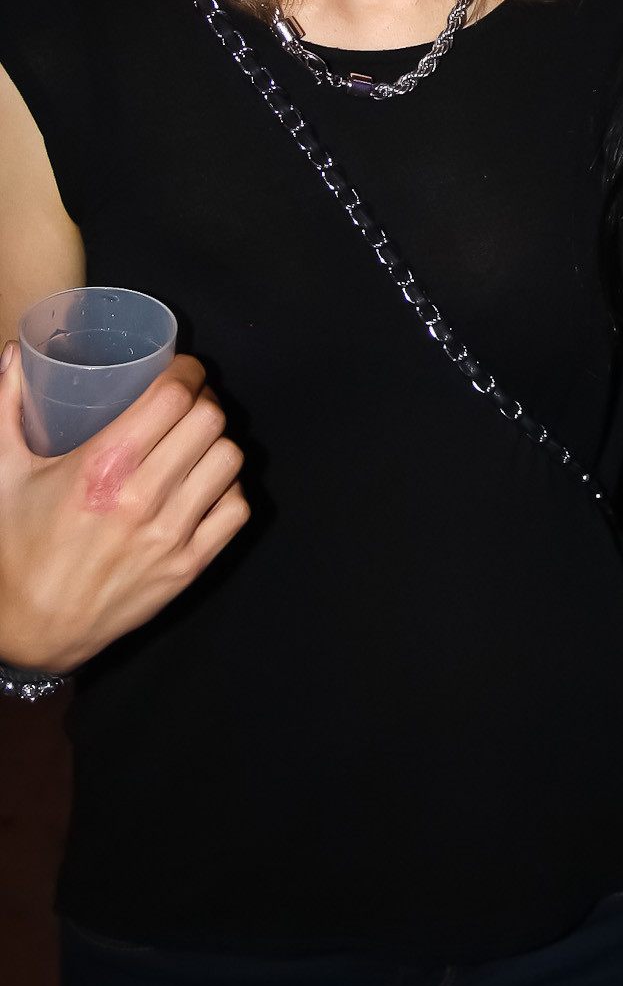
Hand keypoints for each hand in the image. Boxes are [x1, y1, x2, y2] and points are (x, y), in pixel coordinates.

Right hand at [0, 344, 248, 672]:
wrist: (31, 631)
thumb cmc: (17, 550)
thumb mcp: (4, 474)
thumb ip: (5, 407)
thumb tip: (13, 354)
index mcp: (101, 466)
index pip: (174, 396)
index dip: (187, 372)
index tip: (182, 370)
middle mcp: (143, 497)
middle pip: (210, 420)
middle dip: (204, 400)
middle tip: (190, 402)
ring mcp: (171, 534)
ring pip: (230, 459)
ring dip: (218, 441)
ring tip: (199, 440)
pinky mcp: (189, 567)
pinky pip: (237, 509)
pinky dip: (229, 489)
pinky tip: (207, 483)